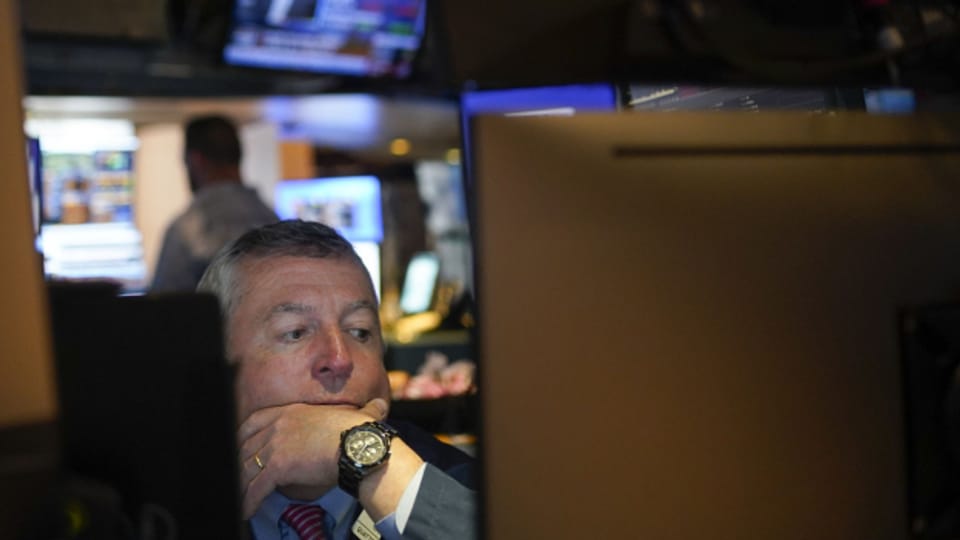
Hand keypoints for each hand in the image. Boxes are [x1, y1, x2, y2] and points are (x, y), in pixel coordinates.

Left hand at [237, 398, 387, 518]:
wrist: (359, 446)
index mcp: (292, 412)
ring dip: (240, 485)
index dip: (242, 435)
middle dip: (238, 462)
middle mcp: (279, 425)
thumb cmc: (361, 433)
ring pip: (247, 467)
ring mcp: (276, 444)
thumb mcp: (357, 416)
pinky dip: (248, 500)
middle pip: (247, 446)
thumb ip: (364, 411)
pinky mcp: (277, 465)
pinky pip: (255, 487)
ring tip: (237, 497)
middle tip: (235, 475)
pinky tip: (245, 509)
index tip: (238, 445)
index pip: (255, 421)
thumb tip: (380, 407)